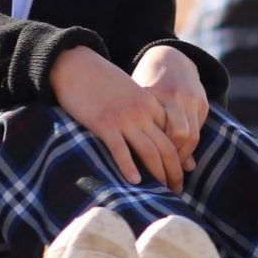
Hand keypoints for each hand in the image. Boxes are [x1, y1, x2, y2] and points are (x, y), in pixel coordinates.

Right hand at [49, 45, 187, 188]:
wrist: (77, 65)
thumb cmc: (101, 82)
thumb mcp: (129, 93)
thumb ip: (141, 111)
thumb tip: (148, 135)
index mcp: (151, 104)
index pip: (174, 135)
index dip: (179, 157)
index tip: (180, 173)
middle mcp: (142, 112)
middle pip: (166, 147)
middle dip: (174, 172)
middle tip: (177, 190)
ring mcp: (124, 119)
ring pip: (149, 152)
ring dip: (158, 175)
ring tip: (161, 192)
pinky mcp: (104, 124)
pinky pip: (121, 150)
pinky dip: (129, 167)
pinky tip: (135, 182)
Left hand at [132, 46, 205, 173]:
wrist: (168, 58)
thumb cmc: (142, 85)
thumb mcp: (135, 100)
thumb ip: (137, 126)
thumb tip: (140, 162)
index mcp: (153, 95)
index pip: (159, 132)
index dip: (156, 154)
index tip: (148, 174)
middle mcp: (174, 96)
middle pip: (180, 135)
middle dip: (174, 160)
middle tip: (166, 180)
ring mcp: (191, 98)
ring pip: (193, 135)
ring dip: (183, 156)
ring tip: (174, 175)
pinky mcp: (203, 101)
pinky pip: (198, 129)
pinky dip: (190, 145)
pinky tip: (182, 158)